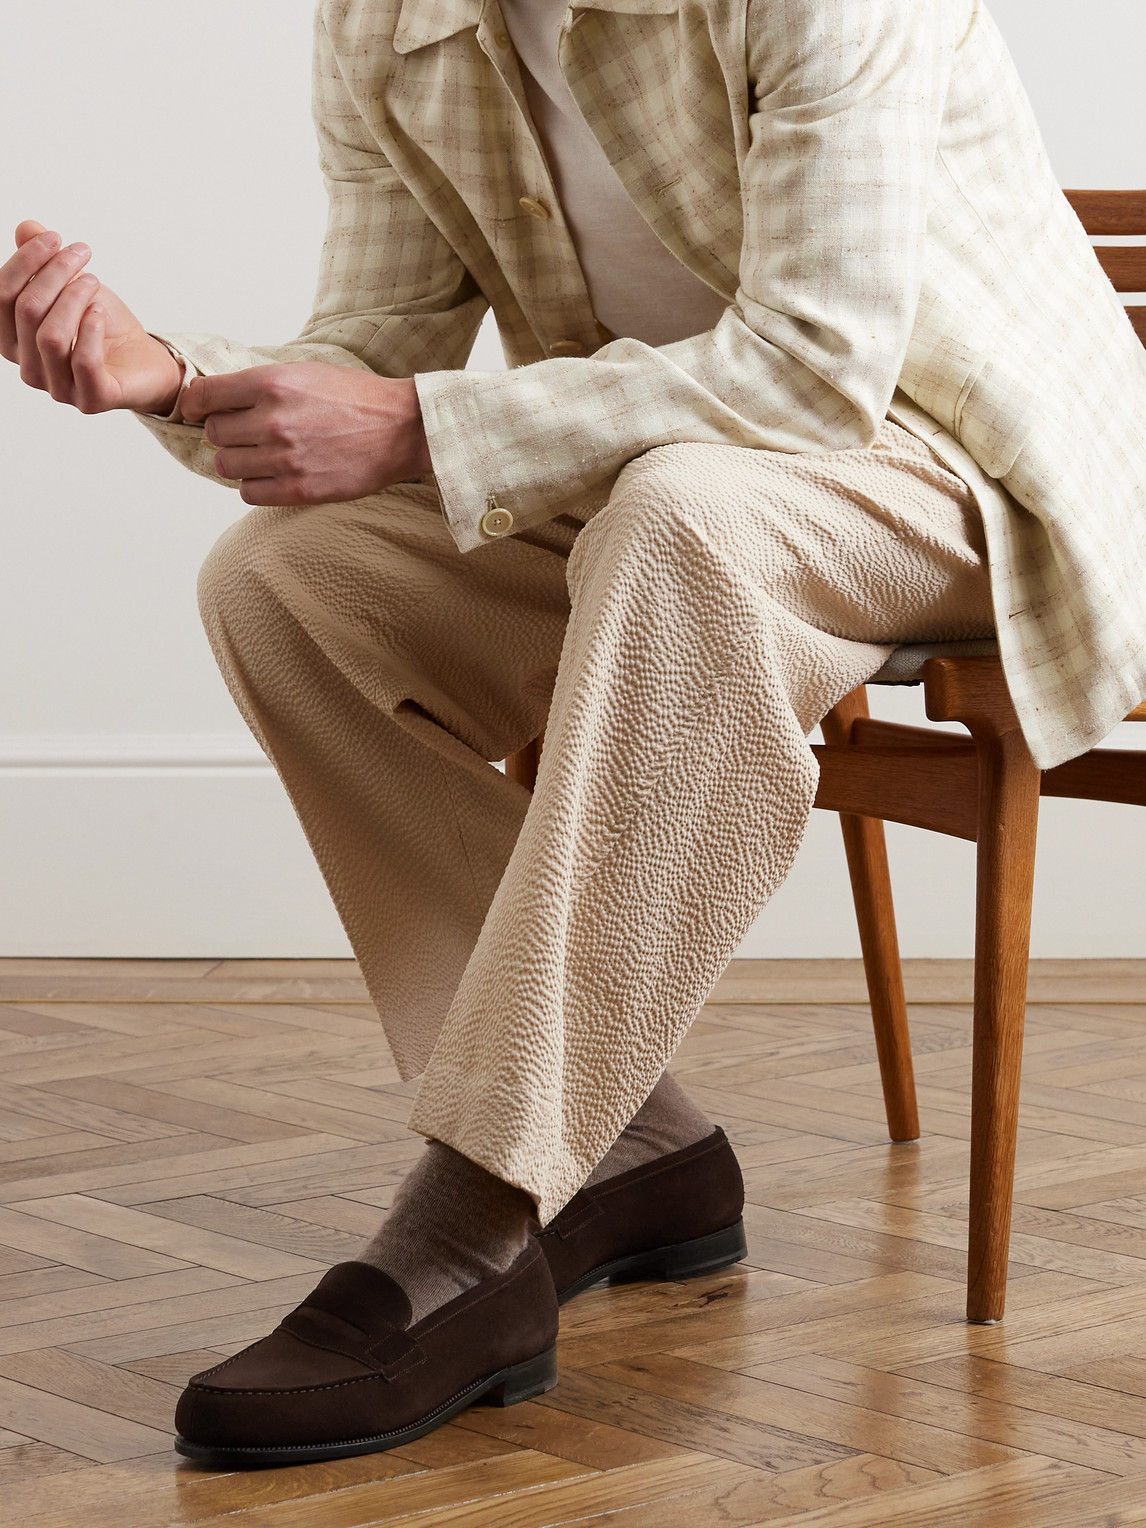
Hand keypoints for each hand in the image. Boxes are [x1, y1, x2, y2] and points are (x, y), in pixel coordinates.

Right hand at [0, 220, 182, 414]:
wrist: (146, 362)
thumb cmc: (103, 326)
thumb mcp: (72, 286)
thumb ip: (44, 263)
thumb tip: (27, 227)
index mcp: (15, 342)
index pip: (1, 298)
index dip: (23, 262)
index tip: (54, 238)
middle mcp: (30, 369)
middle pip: (26, 312)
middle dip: (53, 273)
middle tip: (81, 253)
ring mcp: (59, 389)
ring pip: (50, 336)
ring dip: (72, 298)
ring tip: (94, 280)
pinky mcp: (91, 400)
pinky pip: (82, 362)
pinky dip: (89, 329)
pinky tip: (99, 310)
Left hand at [179, 362, 432, 505]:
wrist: (402, 429)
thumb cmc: (356, 398)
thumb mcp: (305, 372)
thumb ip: (262, 385)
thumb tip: (220, 399)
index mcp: (272, 384)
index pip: (204, 396)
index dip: (196, 405)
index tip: (200, 411)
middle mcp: (273, 421)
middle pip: (214, 434)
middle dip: (227, 433)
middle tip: (247, 434)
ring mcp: (284, 458)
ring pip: (226, 466)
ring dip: (238, 461)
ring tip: (261, 456)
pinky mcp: (298, 489)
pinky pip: (249, 493)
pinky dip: (255, 485)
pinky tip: (273, 475)